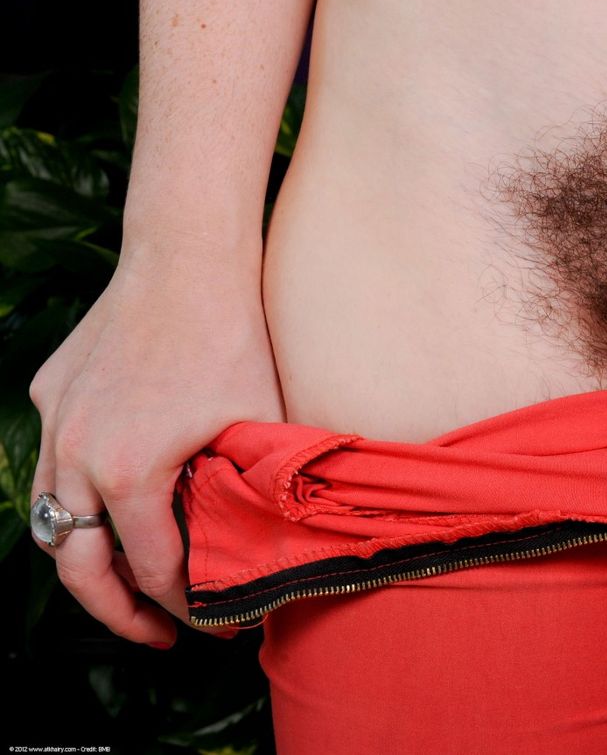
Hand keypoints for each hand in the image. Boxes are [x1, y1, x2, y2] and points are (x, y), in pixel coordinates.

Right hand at [27, 245, 284, 645]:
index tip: (218, 623)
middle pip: (79, 565)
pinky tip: (117, 498)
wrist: (189, 255)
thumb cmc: (233, 337)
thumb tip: (272, 549)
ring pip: (50, 516)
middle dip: (117, 612)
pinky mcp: (53, 390)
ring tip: (126, 582)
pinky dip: (77, 493)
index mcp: (129, 473)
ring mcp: (56, 420)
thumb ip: (250, 494)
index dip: (188, 607)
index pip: (153, 569)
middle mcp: (76, 453)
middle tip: (157, 634)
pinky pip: (53, 459)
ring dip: (87, 558)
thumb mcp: (256, 426)